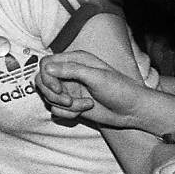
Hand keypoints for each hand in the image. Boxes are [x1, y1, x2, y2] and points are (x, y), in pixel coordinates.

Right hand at [36, 50, 174, 129]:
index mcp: (75, 60)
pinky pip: (56, 110)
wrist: (132, 110)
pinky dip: (68, 113)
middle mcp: (69, 73)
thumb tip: (47, 69)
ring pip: (49, 97)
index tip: (58, 89)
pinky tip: (85, 110)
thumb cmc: (120, 89)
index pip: (46, 64)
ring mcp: (69, 89)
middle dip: (53, 94)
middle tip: (69, 100)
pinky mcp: (71, 104)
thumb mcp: (97, 77)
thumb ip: (71, 70)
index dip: (47, 77)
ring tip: (86, 105)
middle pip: (42, 81)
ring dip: (65, 105)